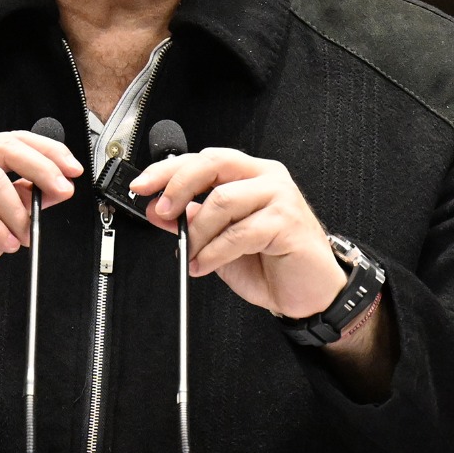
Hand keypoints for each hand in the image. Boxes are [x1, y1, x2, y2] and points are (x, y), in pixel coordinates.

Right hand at [0, 130, 81, 371]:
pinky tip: (5, 242)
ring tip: (23, 235)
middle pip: (4, 148)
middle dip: (42, 169)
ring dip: (17, 211)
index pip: (12, 140)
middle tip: (61, 192)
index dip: (47, 151)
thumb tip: (54, 186)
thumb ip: (21, 200)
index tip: (72, 169)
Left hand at [130, 148, 345, 318]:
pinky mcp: (287, 221)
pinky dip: (214, 252)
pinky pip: (239, 232)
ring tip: (190, 254)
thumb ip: (192, 222)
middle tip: (162, 212)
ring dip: (197, 232)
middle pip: (212, 164)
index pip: (203, 160)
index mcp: (249, 174)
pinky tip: (204, 265)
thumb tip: (158, 211)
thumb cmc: (271, 262)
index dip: (168, 171)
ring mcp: (280, 196)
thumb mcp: (219, 241)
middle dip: (179, 186)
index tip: (142, 186)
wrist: (310, 292)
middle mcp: (266, 177)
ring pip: (222, 200)